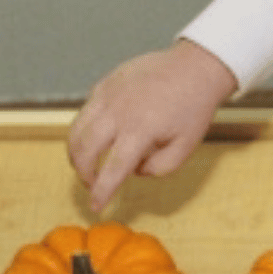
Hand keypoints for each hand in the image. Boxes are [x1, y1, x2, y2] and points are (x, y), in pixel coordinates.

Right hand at [67, 39, 238, 211]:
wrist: (196, 67)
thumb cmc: (193, 106)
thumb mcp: (185, 146)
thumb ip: (159, 168)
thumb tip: (134, 170)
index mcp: (141, 130)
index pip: (113, 169)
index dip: (101, 192)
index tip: (95, 206)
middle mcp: (119, 112)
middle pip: (85, 150)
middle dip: (84, 174)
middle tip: (92, 183)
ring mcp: (108, 95)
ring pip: (77, 130)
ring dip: (77, 152)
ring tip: (87, 164)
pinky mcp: (105, 83)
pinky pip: (85, 111)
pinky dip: (84, 128)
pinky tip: (97, 136)